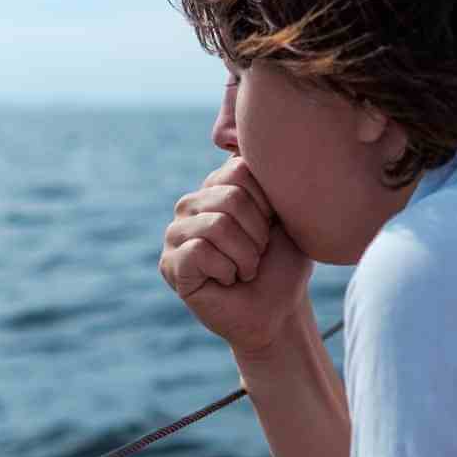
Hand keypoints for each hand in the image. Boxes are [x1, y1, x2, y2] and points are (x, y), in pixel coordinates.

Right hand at [160, 156, 313, 353]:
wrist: (279, 311)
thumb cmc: (284, 263)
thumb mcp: (287, 213)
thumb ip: (271, 178)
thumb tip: (250, 146)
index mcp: (217, 185)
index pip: (240, 169)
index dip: (267, 204)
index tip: (271, 229)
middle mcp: (191, 204)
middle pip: (230, 197)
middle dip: (258, 234)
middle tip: (258, 256)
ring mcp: (175, 233)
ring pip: (218, 225)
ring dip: (246, 256)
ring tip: (244, 269)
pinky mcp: (170, 264)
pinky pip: (199, 251)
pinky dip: (227, 271)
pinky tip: (226, 281)